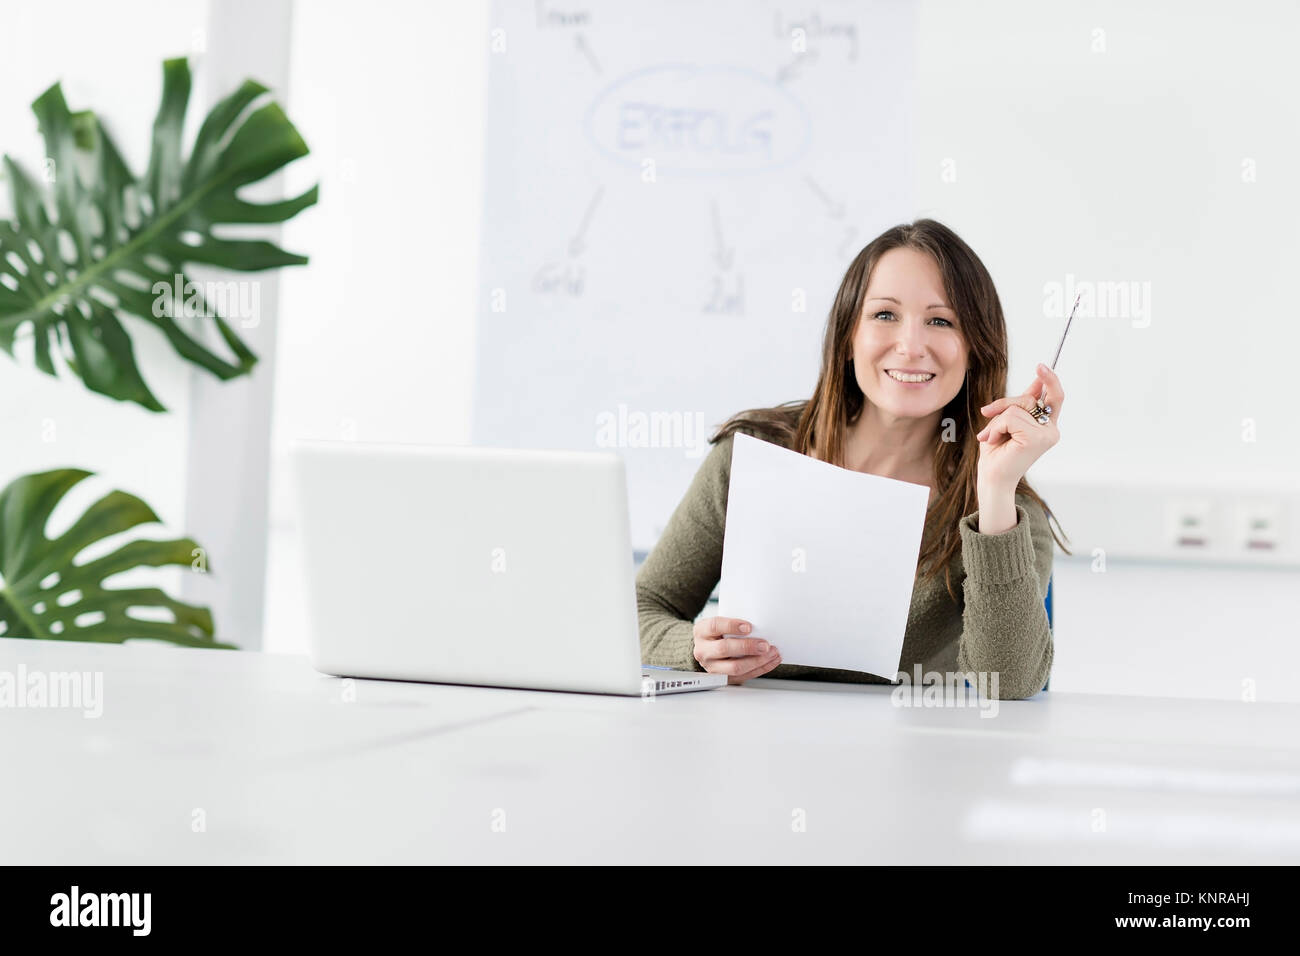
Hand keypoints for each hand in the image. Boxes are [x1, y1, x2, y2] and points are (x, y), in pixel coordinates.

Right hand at [692, 617, 780, 683]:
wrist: (709, 649)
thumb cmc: (718, 633)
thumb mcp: (721, 623)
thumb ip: (734, 624)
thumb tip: (759, 624)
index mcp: (702, 632)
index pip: (714, 626)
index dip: (732, 626)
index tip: (749, 627)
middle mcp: (703, 650)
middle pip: (724, 649)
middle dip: (747, 647)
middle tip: (764, 644)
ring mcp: (712, 667)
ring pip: (734, 667)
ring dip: (757, 661)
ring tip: (771, 653)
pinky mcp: (723, 678)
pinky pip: (744, 676)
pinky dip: (760, 669)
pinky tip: (770, 661)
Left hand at [975, 363, 1063, 491]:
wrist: (992, 478)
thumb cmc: (997, 453)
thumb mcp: (1007, 422)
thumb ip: (1022, 404)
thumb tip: (1036, 382)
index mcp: (1046, 425)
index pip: (1054, 397)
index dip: (1049, 379)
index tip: (1041, 366)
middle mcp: (1050, 430)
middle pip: (1029, 398)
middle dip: (1005, 403)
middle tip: (987, 412)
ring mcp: (1046, 434)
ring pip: (1016, 408)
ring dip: (997, 420)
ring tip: (992, 437)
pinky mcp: (1036, 438)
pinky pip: (1010, 417)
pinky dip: (996, 426)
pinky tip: (993, 440)